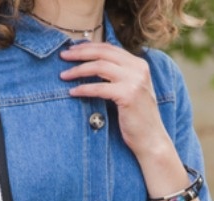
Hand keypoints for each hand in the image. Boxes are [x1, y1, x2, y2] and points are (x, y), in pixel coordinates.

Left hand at [60, 43, 169, 163]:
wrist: (151, 139)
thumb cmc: (137, 120)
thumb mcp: (130, 91)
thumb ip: (118, 77)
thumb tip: (92, 68)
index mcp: (138, 64)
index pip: (109, 48)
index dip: (88, 47)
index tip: (72, 50)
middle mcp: (138, 68)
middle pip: (103, 53)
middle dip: (80, 53)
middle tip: (62, 56)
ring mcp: (134, 81)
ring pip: (99, 67)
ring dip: (78, 70)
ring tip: (63, 76)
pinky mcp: (128, 95)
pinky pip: (99, 88)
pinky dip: (84, 89)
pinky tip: (72, 92)